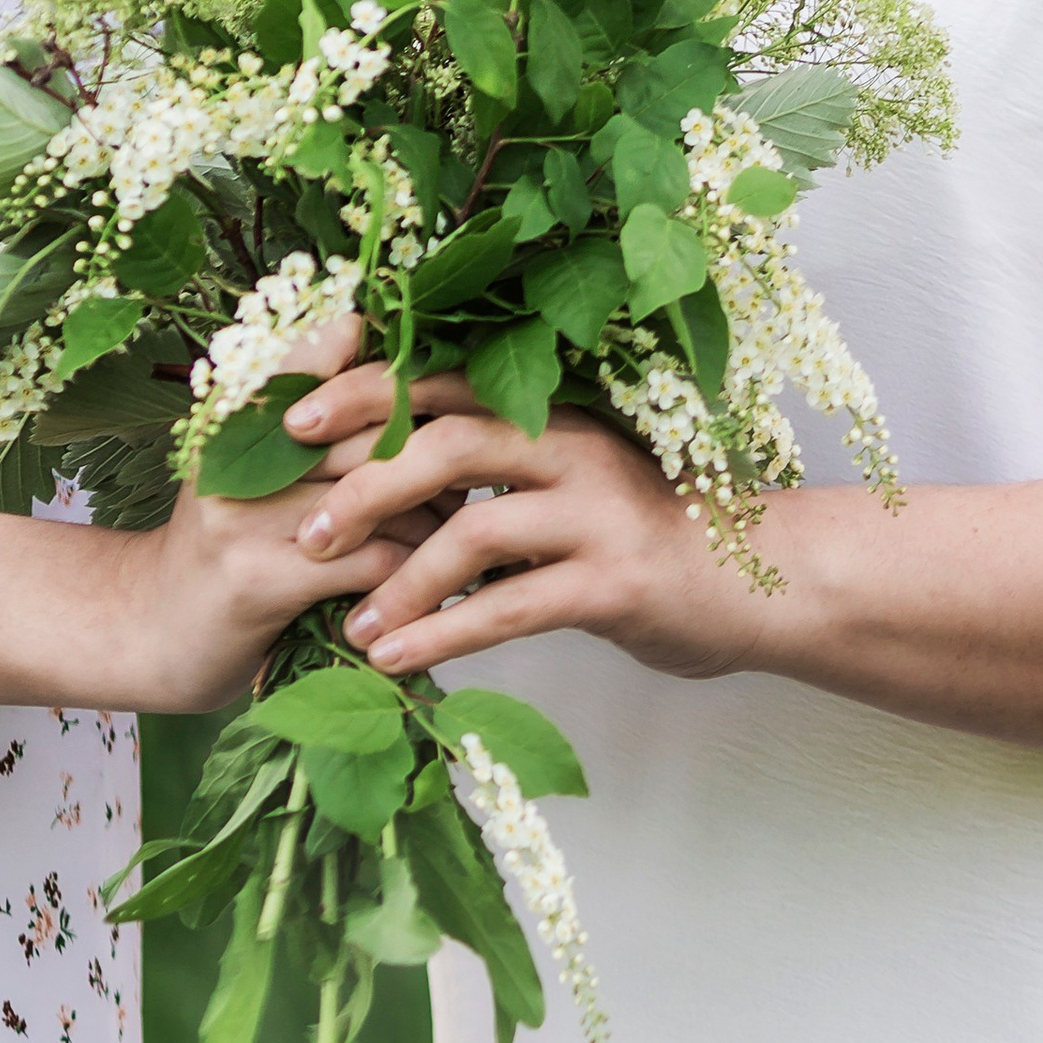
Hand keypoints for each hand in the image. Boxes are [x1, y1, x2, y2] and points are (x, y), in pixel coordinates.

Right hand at [123, 315, 429, 712]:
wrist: (147, 629)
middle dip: (436, 451)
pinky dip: (413, 573)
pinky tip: (428, 584)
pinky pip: (369, 560)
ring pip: (382, 492)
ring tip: (460, 530)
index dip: (398, 369)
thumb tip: (412, 372)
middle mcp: (236, 446)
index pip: (332, 347)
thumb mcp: (252, 459)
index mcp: (239, 404)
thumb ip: (316, 416)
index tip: (443, 396)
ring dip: (435, 516)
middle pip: (373, 423)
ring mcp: (243, 513)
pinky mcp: (258, 579)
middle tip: (474, 472)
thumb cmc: (227, 538)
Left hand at [280, 364, 774, 684]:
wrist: (754, 581)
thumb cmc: (643, 532)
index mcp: (550, 410)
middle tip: (304, 529)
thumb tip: (386, 477)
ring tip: (348, 624)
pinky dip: (442, 633)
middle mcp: (568, 447)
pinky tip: (395, 660)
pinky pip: (509, 608)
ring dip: (397, 578)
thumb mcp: (568, 482)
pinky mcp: (610, 584)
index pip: (438, 383)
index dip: (359, 395)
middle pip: (444, 440)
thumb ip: (496, 472)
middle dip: (362, 482)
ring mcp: (593, 513)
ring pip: (471, 529)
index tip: (288, 423)